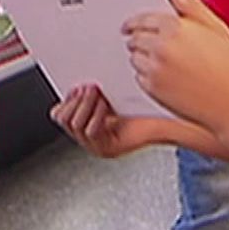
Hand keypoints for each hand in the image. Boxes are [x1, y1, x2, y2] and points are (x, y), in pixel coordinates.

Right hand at [50, 84, 194, 158]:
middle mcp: (91, 139)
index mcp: (88, 125)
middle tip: (87, 88)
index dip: (66, 99)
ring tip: (97, 94)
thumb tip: (77, 81)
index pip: (60, 115)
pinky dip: (96, 114)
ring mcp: (99, 146)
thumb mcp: (112, 95)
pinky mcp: (110, 149)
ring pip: (75, 125)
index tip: (77, 86)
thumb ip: (93, 91)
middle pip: (63, 120)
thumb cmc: (146, 107)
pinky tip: (105, 105)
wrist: (168, 120)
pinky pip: (91, 132)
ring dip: (85, 105)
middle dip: (74, 101)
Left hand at [122, 0, 228, 129]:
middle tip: (153, 45)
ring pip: (134, 57)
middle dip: (139, 39)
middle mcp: (160, 46)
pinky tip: (168, 77)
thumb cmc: (228, 67)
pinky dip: (146, 75)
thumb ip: (191, 5)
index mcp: (175, 27)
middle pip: (134, 38)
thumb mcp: (216, 28)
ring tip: (165, 63)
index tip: (131, 25)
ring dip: (142, 57)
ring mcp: (154, 68)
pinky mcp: (152, 87)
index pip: (142, 19)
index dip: (135, 22)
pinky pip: (139, 76)